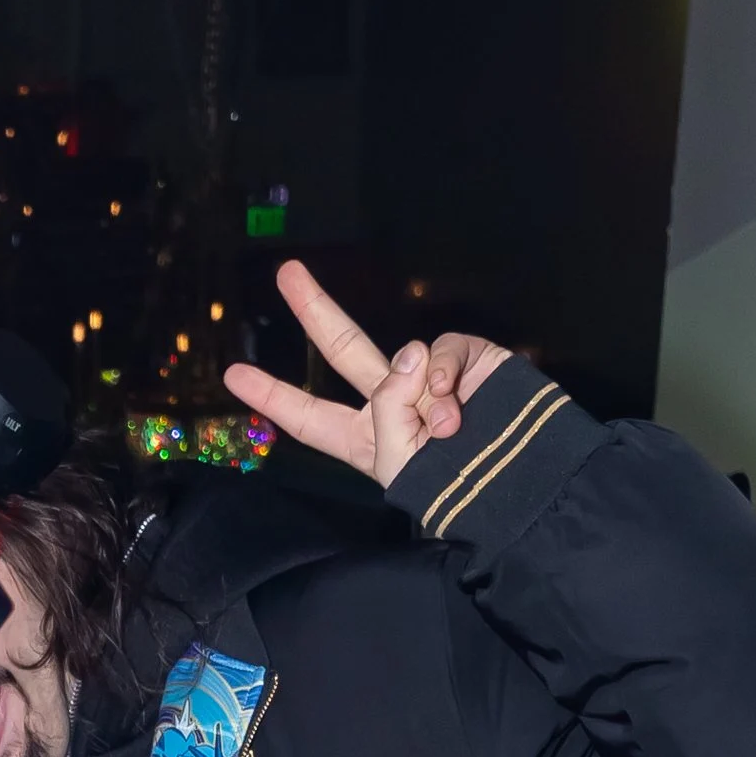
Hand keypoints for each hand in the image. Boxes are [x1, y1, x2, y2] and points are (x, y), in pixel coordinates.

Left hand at [224, 262, 509, 489]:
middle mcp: (392, 404)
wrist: (521, 480)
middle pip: (343, 349)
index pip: (309, 416)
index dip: (272, 395)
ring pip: (402, 355)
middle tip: (287, 272)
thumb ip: (391, 402)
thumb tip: (413, 351)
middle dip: (315, 309)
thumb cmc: (454, 484)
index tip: (234, 375)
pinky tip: (457, 402)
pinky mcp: (467, 360)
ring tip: (444, 429)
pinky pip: (443, 350)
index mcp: (366, 438)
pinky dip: (446, 375)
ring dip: (421, 396)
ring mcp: (429, 378)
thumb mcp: (402, 458)